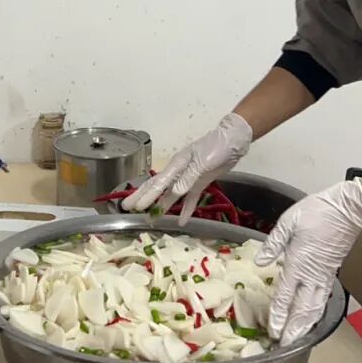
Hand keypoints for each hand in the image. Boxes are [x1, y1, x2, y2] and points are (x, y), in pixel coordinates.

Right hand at [121, 113, 252, 223]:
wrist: (233, 140)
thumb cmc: (216, 147)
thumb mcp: (202, 162)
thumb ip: (188, 177)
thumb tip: (173, 192)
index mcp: (176, 165)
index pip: (157, 184)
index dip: (146, 197)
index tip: (133, 207)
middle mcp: (179, 172)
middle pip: (158, 188)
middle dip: (143, 198)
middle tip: (128, 209)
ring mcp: (189, 178)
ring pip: (171, 195)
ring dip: (162, 206)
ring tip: (152, 219)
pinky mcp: (200, 182)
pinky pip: (190, 198)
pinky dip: (186, 209)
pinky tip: (182, 221)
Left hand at [255, 180, 361, 344]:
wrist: (347, 210)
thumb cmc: (316, 213)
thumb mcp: (288, 223)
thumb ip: (273, 244)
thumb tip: (261, 262)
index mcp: (297, 263)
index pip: (285, 296)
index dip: (278, 316)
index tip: (273, 331)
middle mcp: (311, 275)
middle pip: (301, 309)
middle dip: (292, 329)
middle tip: (284, 345)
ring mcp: (323, 276)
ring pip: (314, 308)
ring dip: (305, 325)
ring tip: (297, 339)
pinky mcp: (331, 273)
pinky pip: (323, 299)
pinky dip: (316, 313)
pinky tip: (311, 318)